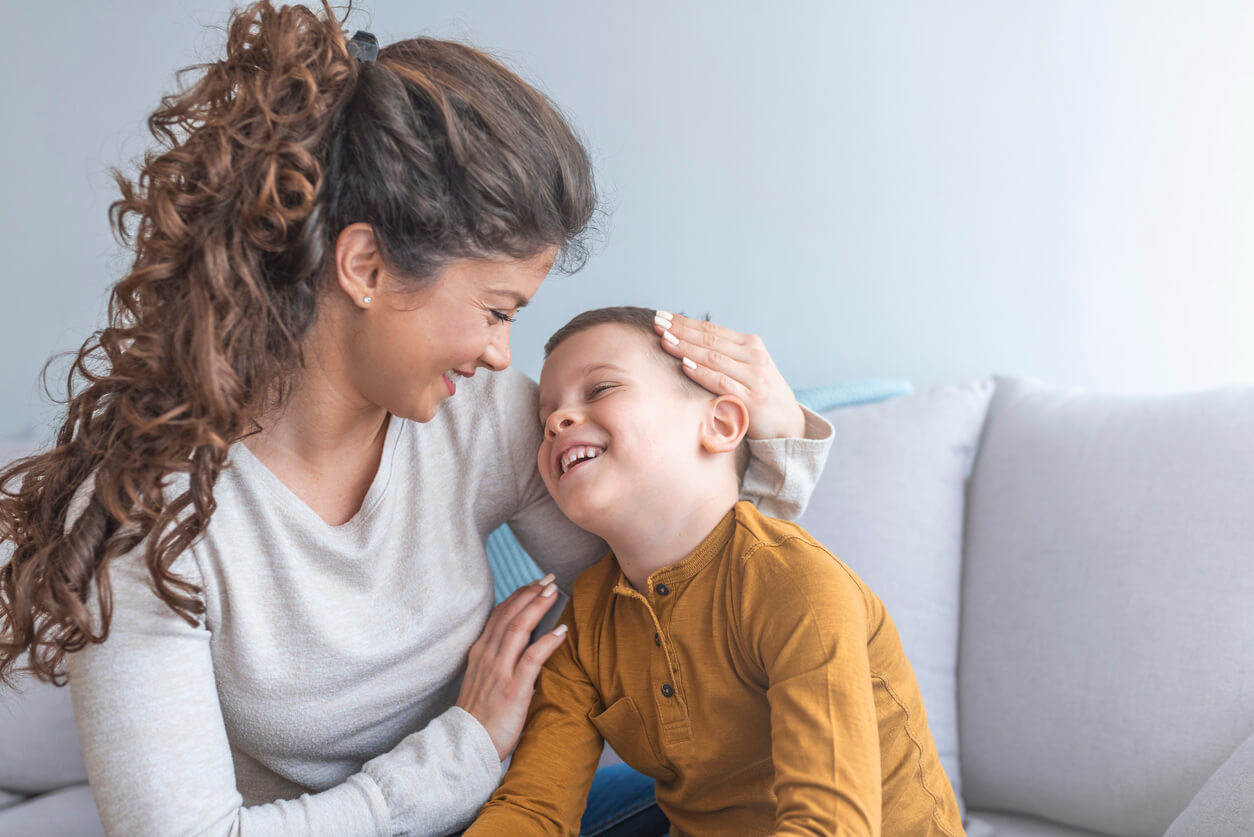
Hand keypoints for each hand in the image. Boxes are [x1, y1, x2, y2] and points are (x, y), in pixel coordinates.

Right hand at [456, 574, 567, 760]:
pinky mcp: (512, 689)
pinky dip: (547, 642)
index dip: (518, 596)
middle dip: (530, 593)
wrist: (466, 746)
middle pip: (509, 615)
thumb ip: (500, 662)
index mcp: (480, 653)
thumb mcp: (484, 681)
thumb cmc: (480, 717)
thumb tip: (525, 650)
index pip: (499, 615)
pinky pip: (532, 659)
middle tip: (548, 578)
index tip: (536, 583)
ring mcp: (499, 671)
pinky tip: (562, 631)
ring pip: (518, 629)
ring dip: (537, 607)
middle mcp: (487, 656)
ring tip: (554, 592)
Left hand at [653, 311, 805, 439]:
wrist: (788, 426)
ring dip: (686, 347)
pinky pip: (721, 382)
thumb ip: (724, 356)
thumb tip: (687, 342)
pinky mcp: (752, 399)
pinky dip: (702, 372)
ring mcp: (755, 377)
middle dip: (681, 330)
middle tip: (657, 322)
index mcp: (752, 345)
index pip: (712, 329)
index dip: (686, 322)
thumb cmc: (760, 396)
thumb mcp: (747, 369)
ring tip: (665, 340)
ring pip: (713, 357)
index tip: (663, 315)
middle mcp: (754, 357)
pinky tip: (685, 365)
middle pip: (710, 339)